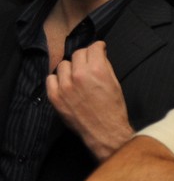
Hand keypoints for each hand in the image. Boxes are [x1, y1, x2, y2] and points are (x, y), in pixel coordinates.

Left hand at [46, 41, 132, 160]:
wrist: (105, 132)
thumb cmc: (113, 110)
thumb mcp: (115, 84)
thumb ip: (105, 67)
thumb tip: (98, 56)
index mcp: (98, 70)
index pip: (93, 47)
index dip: (98, 48)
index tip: (98, 50)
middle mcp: (79, 75)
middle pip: (78, 54)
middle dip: (85, 58)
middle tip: (89, 66)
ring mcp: (65, 86)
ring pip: (63, 65)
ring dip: (71, 69)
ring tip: (77, 78)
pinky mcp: (55, 96)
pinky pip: (51, 79)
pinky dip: (58, 80)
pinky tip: (66, 86)